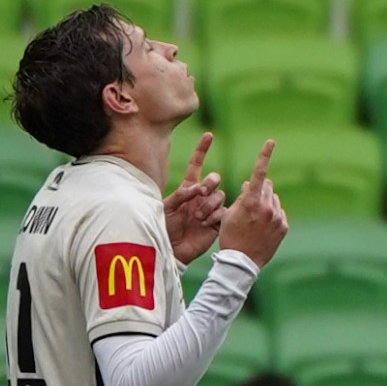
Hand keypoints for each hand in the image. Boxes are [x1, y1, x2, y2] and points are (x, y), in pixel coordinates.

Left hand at [164, 132, 227, 264]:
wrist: (171, 250)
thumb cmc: (164, 228)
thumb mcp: (166, 208)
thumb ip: (179, 196)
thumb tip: (195, 188)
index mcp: (187, 189)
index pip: (196, 165)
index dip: (202, 150)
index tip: (209, 135)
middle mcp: (201, 196)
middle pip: (214, 179)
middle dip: (210, 182)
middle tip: (201, 192)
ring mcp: (209, 208)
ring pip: (220, 195)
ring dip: (209, 204)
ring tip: (197, 216)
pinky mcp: (216, 222)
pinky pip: (223, 212)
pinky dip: (214, 215)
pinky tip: (204, 223)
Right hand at [219, 139, 287, 267]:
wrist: (242, 262)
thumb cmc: (230, 237)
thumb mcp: (229, 215)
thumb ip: (242, 197)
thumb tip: (249, 185)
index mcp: (251, 202)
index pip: (259, 173)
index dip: (264, 155)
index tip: (271, 142)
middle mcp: (267, 207)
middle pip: (267, 186)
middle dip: (260, 189)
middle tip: (250, 202)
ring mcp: (277, 217)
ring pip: (274, 200)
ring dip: (266, 203)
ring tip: (255, 220)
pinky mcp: (283, 227)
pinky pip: (279, 213)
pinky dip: (272, 216)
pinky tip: (262, 229)